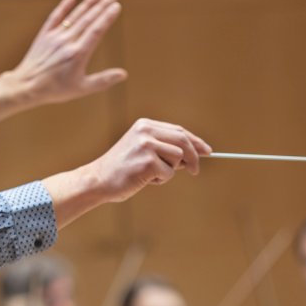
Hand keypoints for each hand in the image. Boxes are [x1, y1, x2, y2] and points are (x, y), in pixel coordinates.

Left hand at [0, 0, 127, 120]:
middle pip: (88, 20)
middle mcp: (67, 42)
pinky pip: (55, 17)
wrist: (26, 86)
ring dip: (87, 4)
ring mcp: (55, 37)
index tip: (117, 6)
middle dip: (102, 6)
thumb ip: (103, 80)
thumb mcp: (81, 88)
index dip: (107, 17)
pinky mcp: (44, 35)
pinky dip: (63, 7)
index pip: (96, 31)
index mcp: (78, 54)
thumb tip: (124, 74)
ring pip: (74, 16)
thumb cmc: (55, 90)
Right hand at [44, 118, 210, 225]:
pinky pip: (169, 173)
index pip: (178, 130)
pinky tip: (144, 180)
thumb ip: (165, 149)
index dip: (195, 141)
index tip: (207, 150)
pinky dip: (160, 180)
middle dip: (194, 157)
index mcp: (144, 125)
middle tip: (195, 171)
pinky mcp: (147, 161)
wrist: (98, 181)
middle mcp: (145, 131)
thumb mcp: (143, 151)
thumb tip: (195, 154)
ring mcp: (146, 145)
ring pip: (178, 158)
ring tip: (150, 175)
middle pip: (183, 140)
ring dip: (170, 171)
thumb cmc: (122, 170)